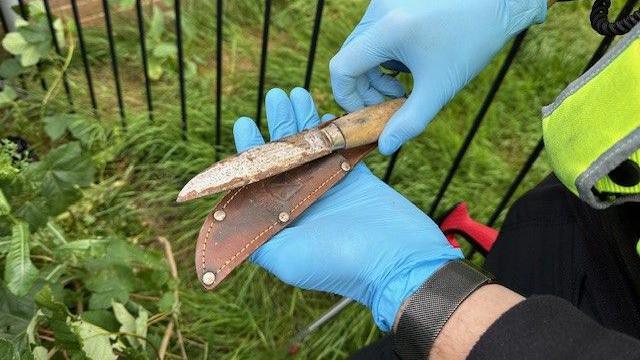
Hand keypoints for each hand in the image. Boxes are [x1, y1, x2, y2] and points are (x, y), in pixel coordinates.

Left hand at [232, 88, 462, 330]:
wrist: (399, 261)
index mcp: (283, 219)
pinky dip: (334, 130)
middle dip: (277, 125)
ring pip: (311, 148)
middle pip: (284, 158)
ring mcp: (330, 188)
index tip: (245, 123)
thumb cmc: (340, 263)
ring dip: (303, 120)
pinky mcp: (356, 178)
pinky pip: (341, 148)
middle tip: (274, 96)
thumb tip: (231, 226)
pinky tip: (326, 110)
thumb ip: (258, 241)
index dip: (250, 153)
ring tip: (293, 93)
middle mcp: (303, 201)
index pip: (259, 182)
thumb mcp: (287, 259)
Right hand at [330, 0, 546, 153]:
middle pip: (349, 58)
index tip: (370, 111)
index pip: (341, 67)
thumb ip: (410, 121)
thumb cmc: (472, 43)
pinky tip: (408, 64)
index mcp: (388, 30)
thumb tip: (385, 147)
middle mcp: (380, 11)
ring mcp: (384, 2)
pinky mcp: (392, 0)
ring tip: (403, 85)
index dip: (347, 96)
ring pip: (360, 47)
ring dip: (374, 73)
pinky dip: (382, 55)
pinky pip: (373, 34)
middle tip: (392, 101)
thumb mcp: (440, 88)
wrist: (498, 4)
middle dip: (365, 87)